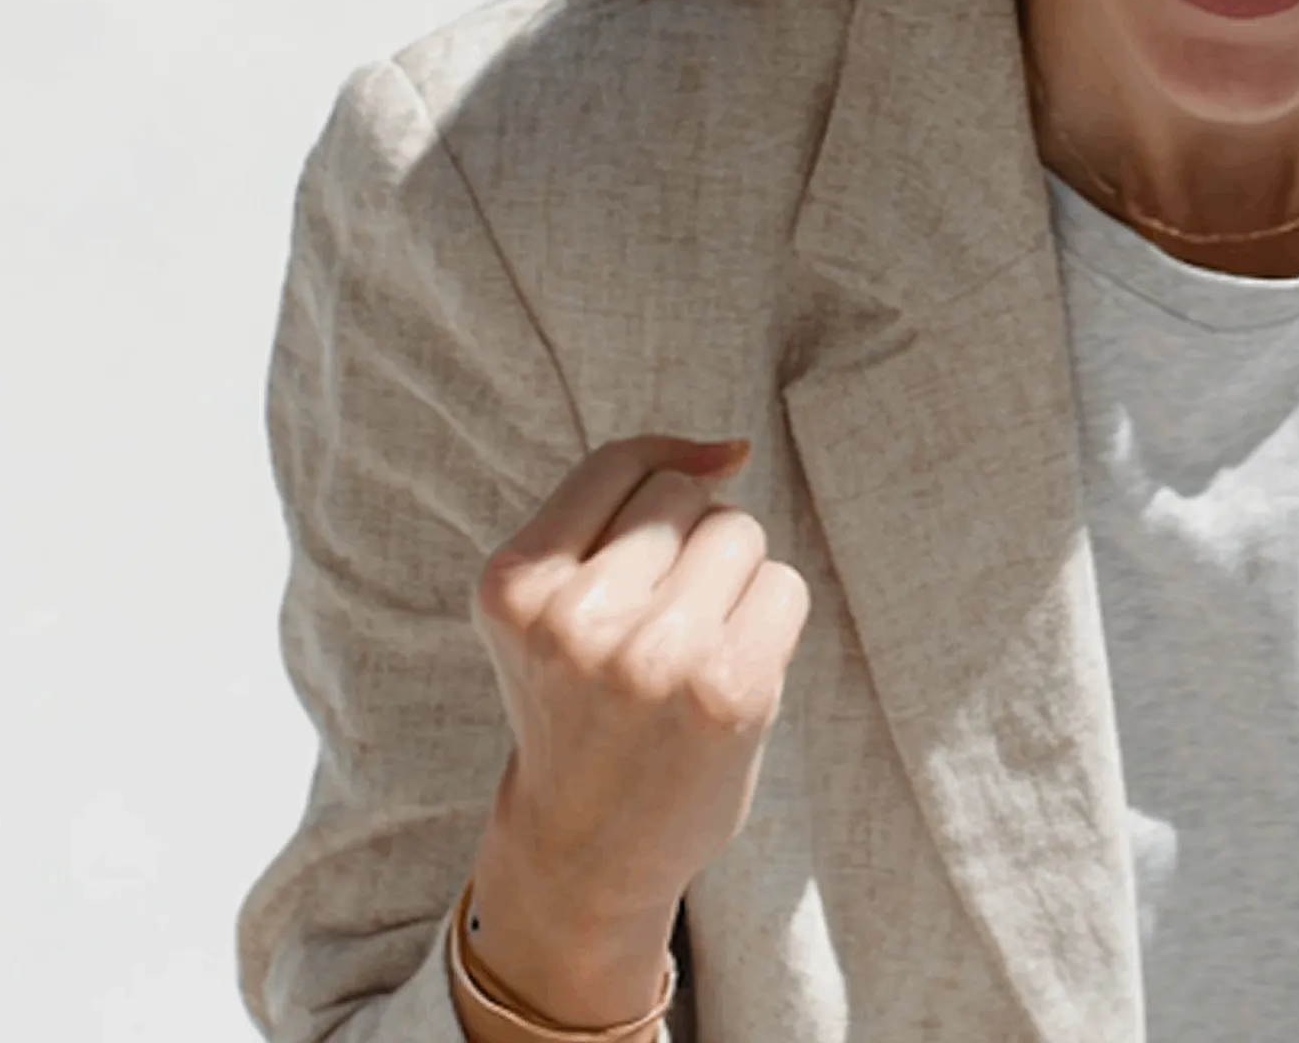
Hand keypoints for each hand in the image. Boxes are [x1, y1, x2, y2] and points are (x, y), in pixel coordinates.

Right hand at [471, 434, 811, 936]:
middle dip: (692, 539)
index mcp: (514, 584)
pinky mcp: (725, 689)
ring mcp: (651, 655)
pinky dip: (772, 617)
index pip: (619, 463)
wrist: (584, 853)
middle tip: (665, 620)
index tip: (658, 544)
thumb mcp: (551, 604)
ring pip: (738, 530)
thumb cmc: (579, 708)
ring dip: (734, 575)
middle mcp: (573, 617)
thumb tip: (735, 446)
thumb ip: (616, 513)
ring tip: (695, 645)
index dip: (659, 479)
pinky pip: (784, 585)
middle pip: (686, 493)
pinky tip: (730, 672)